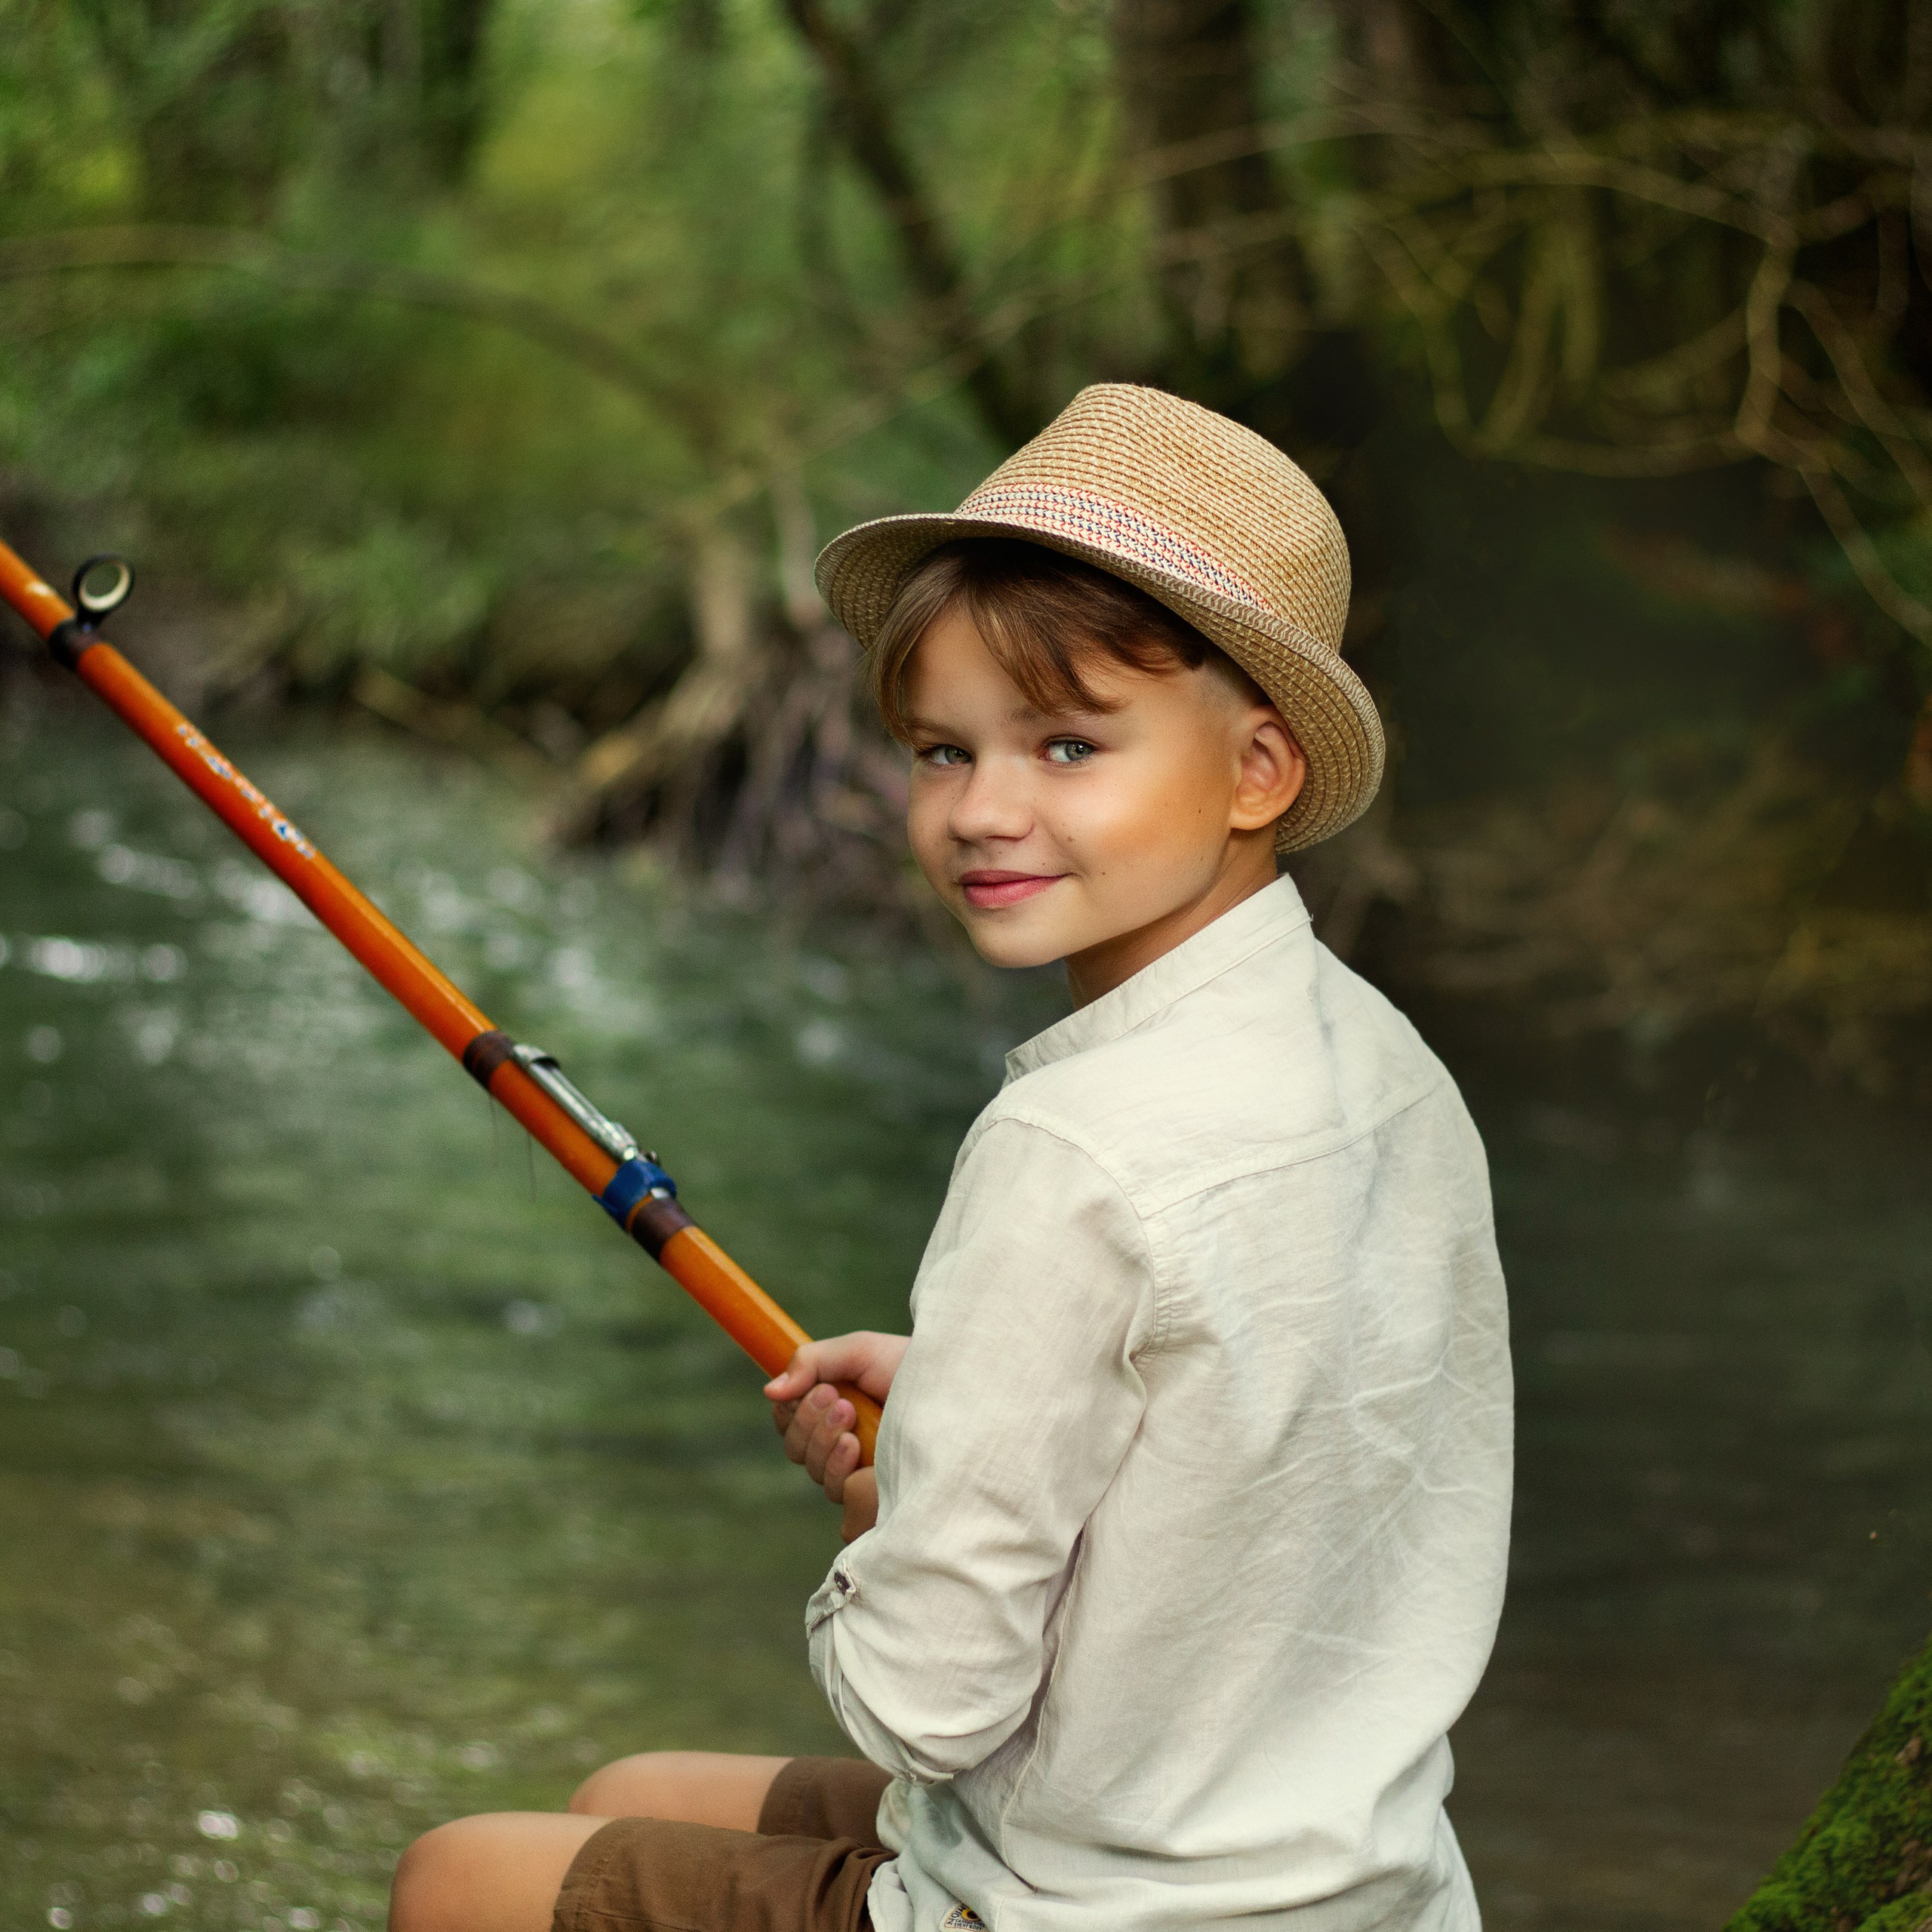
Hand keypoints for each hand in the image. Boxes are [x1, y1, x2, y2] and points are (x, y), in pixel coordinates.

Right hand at [765, 1332, 906, 1540]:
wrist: (959, 1388)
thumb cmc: (912, 1367)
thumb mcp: (860, 1351)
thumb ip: (812, 1362)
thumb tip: (770, 1391)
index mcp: (832, 1411)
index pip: (788, 1423)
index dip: (793, 1412)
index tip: (822, 1390)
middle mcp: (842, 1445)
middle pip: (797, 1450)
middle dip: (811, 1424)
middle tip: (842, 1402)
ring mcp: (860, 1474)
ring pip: (817, 1475)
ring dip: (826, 1444)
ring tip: (853, 1419)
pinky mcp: (878, 1499)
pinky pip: (843, 1503)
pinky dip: (842, 1474)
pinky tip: (858, 1454)